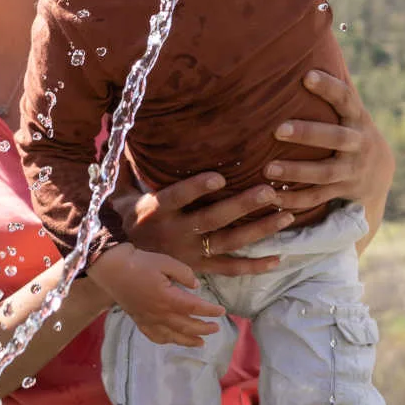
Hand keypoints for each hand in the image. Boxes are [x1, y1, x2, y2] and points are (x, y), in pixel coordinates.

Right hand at [88, 246, 223, 346]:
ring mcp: (148, 320)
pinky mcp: (139, 320)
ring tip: (201, 343)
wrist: (112, 269)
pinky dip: (165, 340)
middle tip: (216, 328)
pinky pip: (154, 336)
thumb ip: (184, 274)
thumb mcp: (166, 261)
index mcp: (169, 299)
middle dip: (203, 328)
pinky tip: (172, 340)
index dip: (210, 311)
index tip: (222, 311)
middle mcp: (160, 314)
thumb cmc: (140, 262)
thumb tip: (196, 287)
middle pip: (187, 326)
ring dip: (188, 340)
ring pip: (172, 336)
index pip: (195, 308)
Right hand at [118, 173, 292, 276]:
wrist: (118, 267)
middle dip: (243, 205)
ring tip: (286, 216)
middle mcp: (176, 233)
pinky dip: (255, 266)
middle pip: (213, 219)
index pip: (178, 196)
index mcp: (157, 210)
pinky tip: (278, 258)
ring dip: (259, 230)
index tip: (220, 176)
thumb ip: (128, 167)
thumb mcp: (120, 195)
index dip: (197, 187)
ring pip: (229, 242)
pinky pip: (230, 269)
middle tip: (270, 191)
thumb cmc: (124, 221)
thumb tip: (124, 134)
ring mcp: (190, 253)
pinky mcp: (199, 268)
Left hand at [267, 70, 394, 220]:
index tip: (307, 76)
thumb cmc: (352, 130)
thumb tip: (322, 39)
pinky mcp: (342, 194)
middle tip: (277, 129)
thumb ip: (336, 87)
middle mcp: (358, 145)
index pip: (346, 99)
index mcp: (358, 119)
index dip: (329, 88)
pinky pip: (317, 198)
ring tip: (268, 168)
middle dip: (308, 134)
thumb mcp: (351, 110)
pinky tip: (271, 197)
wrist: (379, 175)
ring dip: (296, 172)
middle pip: (336, 138)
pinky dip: (294, 200)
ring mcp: (352, 172)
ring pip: (324, 174)